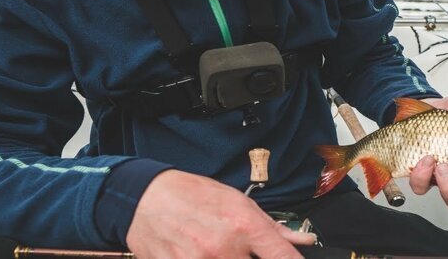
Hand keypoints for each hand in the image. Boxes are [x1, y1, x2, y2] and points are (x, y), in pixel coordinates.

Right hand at [126, 170, 314, 258]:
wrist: (146, 198)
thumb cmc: (191, 195)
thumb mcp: (236, 200)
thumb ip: (272, 226)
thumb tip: (302, 240)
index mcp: (244, 225)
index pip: (283, 257)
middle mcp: (225, 248)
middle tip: (240, 251)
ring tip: (217, 252)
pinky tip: (201, 254)